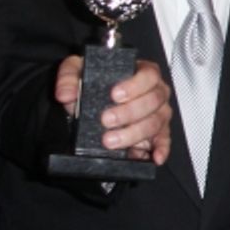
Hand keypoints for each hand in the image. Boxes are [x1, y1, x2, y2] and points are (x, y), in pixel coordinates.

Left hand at [54, 56, 172, 165]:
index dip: (135, 85)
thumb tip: (65, 94)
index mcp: (142, 71)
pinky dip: (161, 149)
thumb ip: (69, 77)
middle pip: (153, 101)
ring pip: (154, 122)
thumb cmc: (94, 81)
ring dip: (133, 134)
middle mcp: (155, 91)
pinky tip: (153, 157)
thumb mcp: (79, 71)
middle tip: (107, 121)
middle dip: (129, 113)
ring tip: (111, 141)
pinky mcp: (158, 132)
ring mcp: (158, 112)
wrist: (93, 101)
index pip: (149, 74)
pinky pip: (164, 140)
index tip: (114, 95)